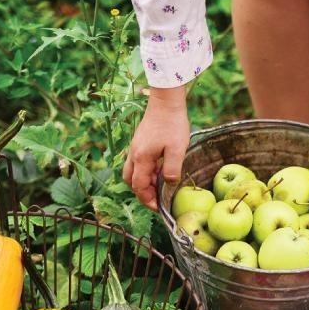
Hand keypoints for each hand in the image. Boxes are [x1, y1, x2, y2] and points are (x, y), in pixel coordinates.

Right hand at [123, 87, 189, 210]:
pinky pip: (137, 162)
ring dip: (143, 182)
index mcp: (141, 158)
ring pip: (132, 172)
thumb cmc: (172, 123)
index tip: (159, 208)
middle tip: (158, 199)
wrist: (166, 101)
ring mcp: (135, 147)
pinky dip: (145, 171)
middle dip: (142, 193)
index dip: (148, 200)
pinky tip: (160, 169)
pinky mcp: (140, 142)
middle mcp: (134, 154)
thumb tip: (168, 185)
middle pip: (131, 181)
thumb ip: (172, 169)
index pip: (139, 187)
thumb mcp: (177, 149)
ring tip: (159, 185)